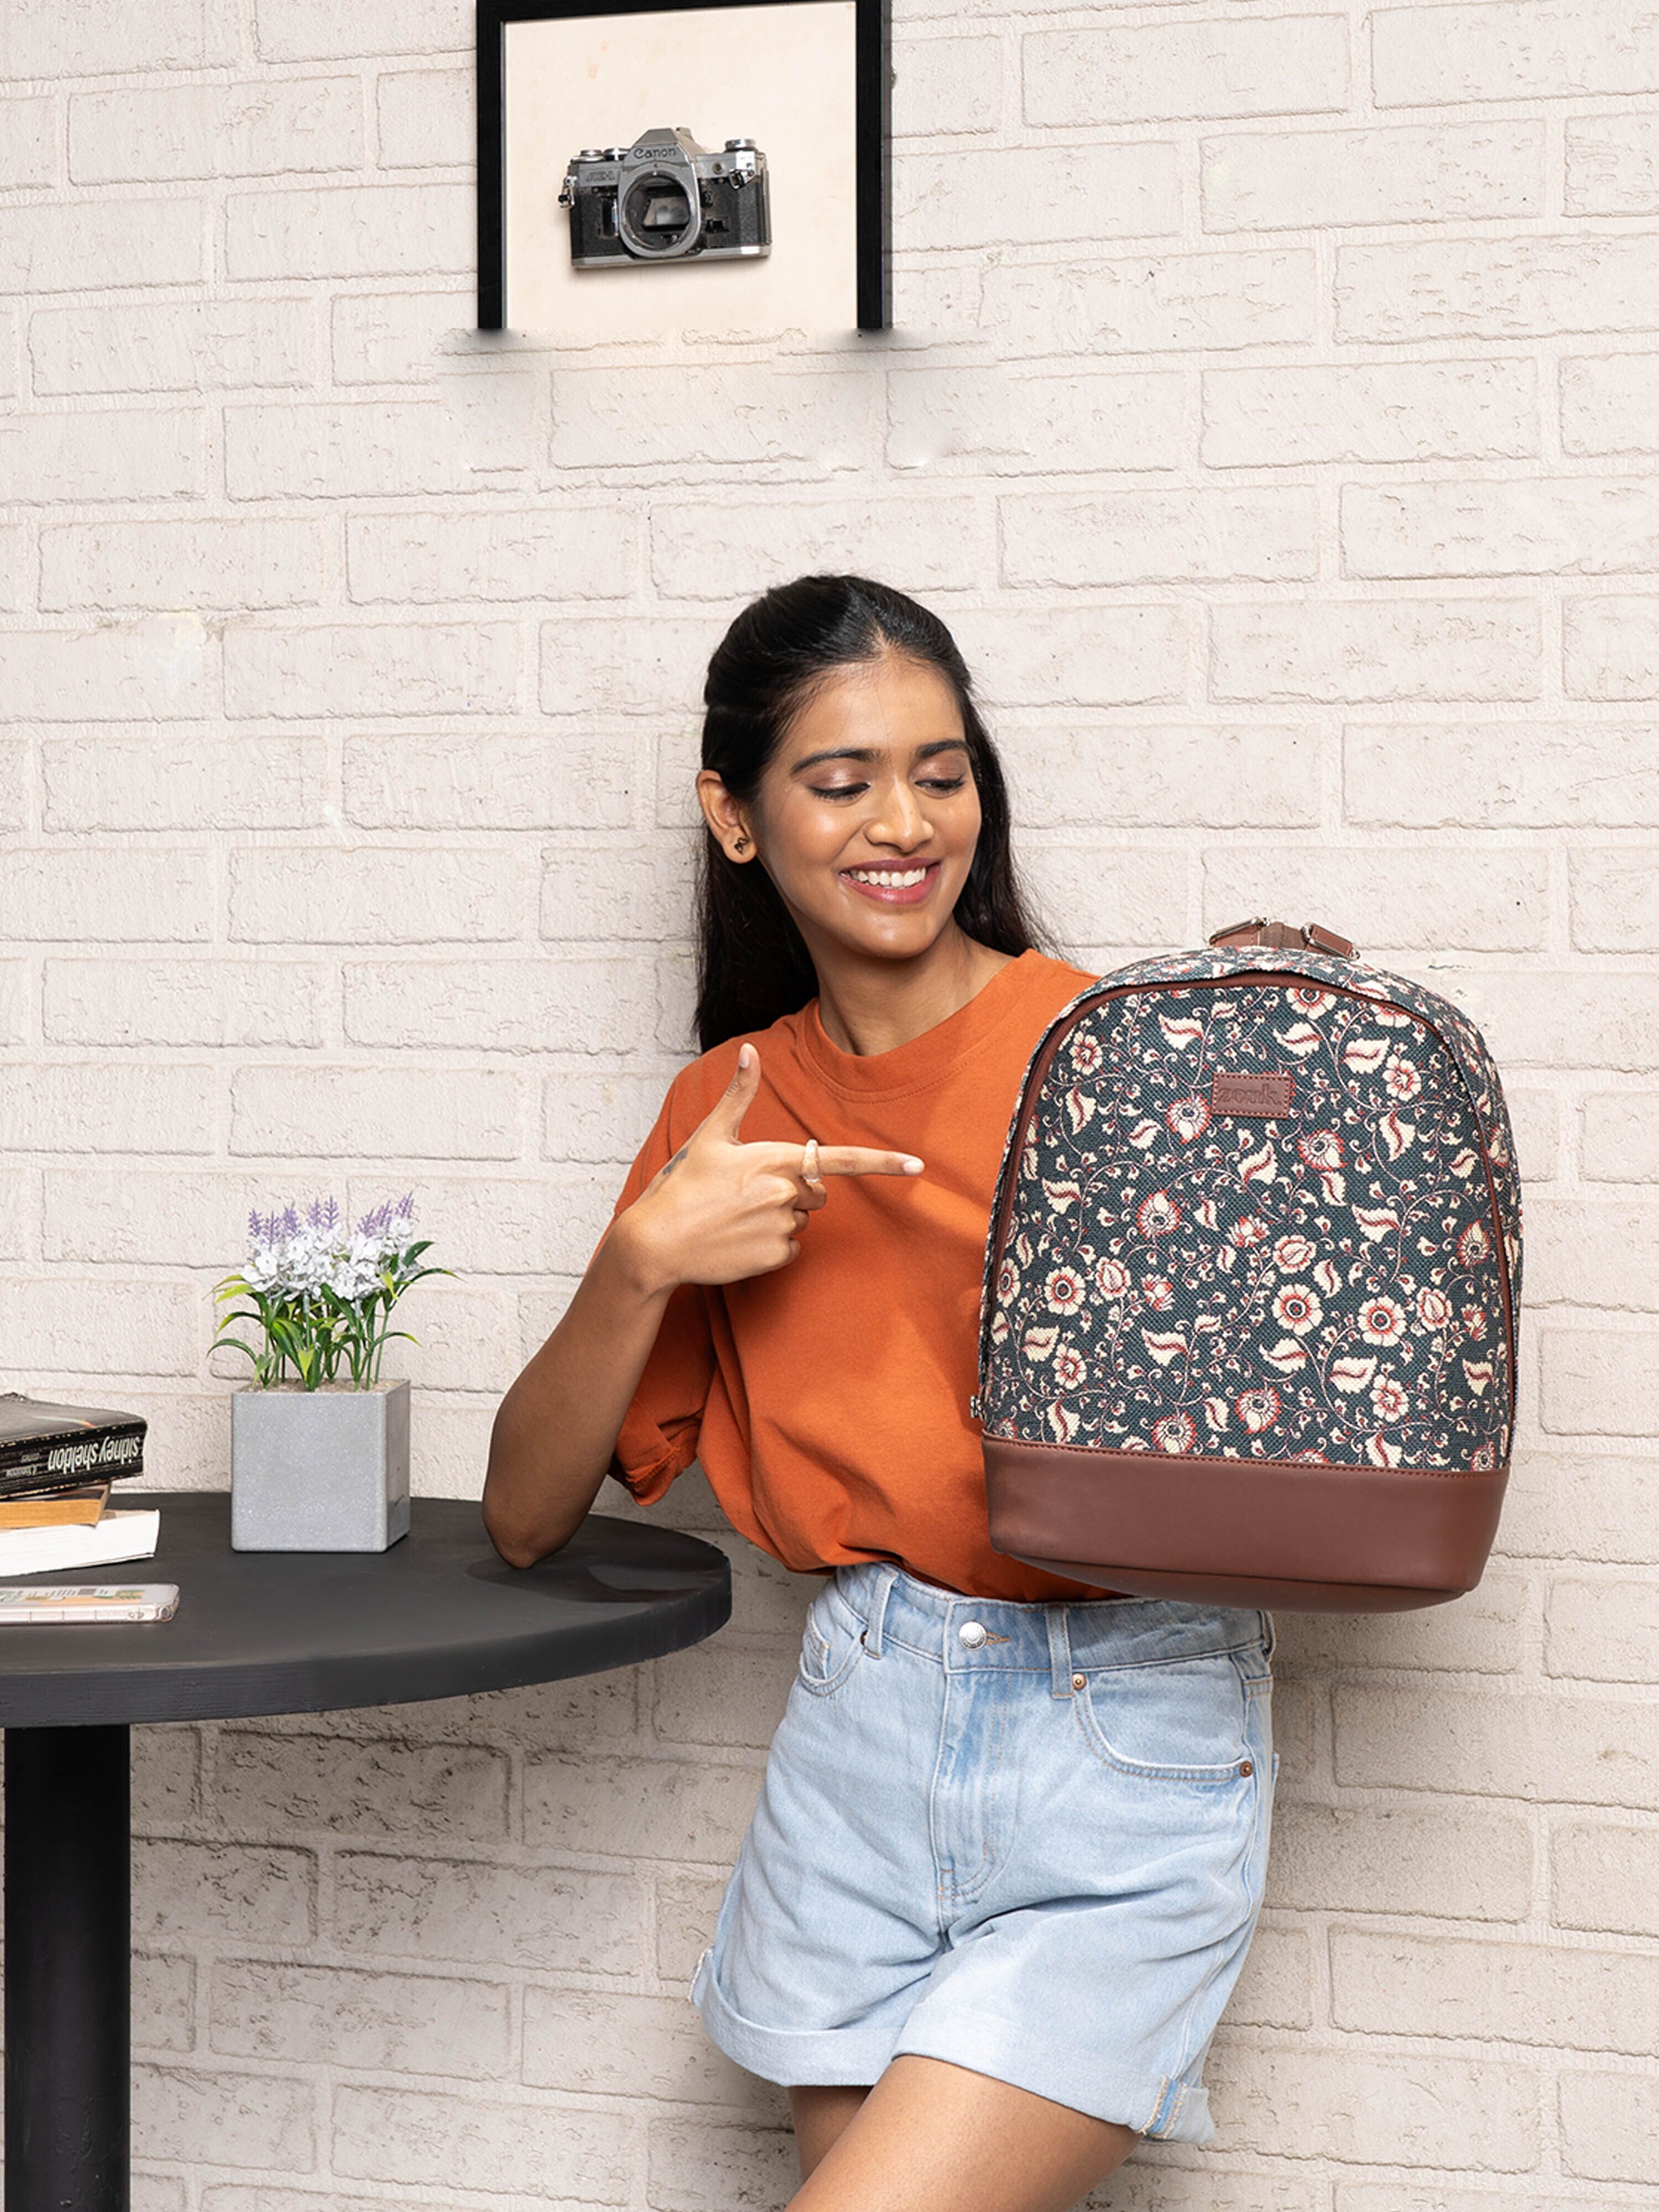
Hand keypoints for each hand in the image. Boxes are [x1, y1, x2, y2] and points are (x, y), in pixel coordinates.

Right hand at [616, 1044, 922, 1293]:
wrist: (656, 1243)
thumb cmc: (681, 1186)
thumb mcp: (710, 1137)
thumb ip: (738, 1095)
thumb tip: (749, 1051)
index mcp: (775, 1158)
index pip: (841, 1159)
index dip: (883, 1162)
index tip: (917, 1165)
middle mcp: (786, 1192)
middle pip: (816, 1190)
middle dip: (793, 1189)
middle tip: (746, 1192)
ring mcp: (782, 1226)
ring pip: (802, 1219)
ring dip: (779, 1217)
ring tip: (736, 1217)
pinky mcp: (775, 1256)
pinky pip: (791, 1248)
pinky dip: (770, 1245)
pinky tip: (739, 1241)